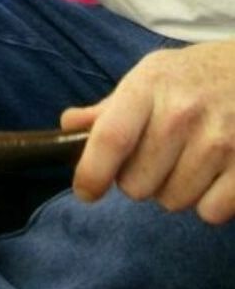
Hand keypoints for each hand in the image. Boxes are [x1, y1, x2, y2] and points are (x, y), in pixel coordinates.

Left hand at [61, 40, 234, 222]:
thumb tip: (69, 128)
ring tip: (184, 161)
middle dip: (136, 180)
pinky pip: (210, 211)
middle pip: (137, 183)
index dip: (92, 172)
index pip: (112, 137)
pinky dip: (207, 202)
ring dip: (172, 190)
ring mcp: (220, 140)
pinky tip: (212, 174)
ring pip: (172, 200)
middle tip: (152, 159)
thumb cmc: (191, 78)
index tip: (85, 191)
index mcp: (148, 87)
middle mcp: (183, 112)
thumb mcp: (148, 77)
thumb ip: (109, 108)